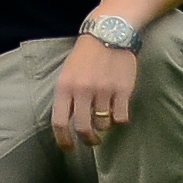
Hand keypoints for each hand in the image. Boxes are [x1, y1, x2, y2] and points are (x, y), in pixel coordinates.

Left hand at [49, 34, 141, 151]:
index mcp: (65, 86)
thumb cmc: (85, 56)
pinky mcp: (123, 90)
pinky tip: (119, 110)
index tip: (69, 149)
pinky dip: (121, 119)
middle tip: (93, 141)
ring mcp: (103, 90)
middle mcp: (82, 90)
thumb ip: (67, 98)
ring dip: (105, 126)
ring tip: (106, 116)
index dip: (63, 140)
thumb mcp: (67, 74)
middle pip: (84, 129)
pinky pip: (121, 118)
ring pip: (104, 124)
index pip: (59, 122)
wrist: (109, 33)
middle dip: (89, 140)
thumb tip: (67, 125)